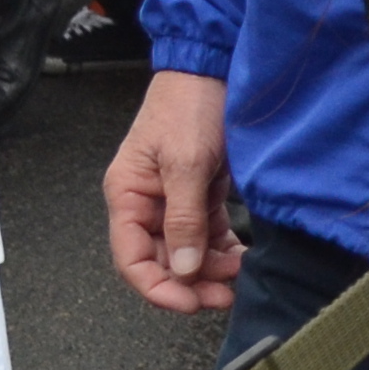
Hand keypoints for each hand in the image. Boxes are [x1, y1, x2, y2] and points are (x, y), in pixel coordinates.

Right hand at [106, 69, 241, 311]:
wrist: (214, 67)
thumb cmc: (190, 103)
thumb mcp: (186, 162)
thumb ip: (183, 218)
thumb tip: (183, 269)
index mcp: (127, 195)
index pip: (130, 259)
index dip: (158, 288)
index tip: (190, 303)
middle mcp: (145, 202)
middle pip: (161, 260)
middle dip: (191, 283)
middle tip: (224, 296)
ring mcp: (173, 199)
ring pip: (187, 252)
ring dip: (210, 270)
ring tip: (238, 278)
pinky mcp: (199, 192)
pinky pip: (206, 233)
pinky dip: (222, 249)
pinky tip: (241, 258)